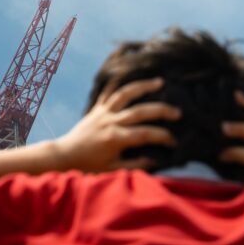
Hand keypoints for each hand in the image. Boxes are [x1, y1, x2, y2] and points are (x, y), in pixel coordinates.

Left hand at [52, 77, 179, 172]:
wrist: (65, 155)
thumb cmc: (89, 165)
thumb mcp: (113, 169)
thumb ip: (135, 164)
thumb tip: (156, 160)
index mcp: (115, 139)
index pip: (145, 135)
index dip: (162, 137)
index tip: (175, 141)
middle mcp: (110, 122)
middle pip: (140, 112)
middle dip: (161, 111)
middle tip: (178, 112)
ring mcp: (102, 112)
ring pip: (125, 95)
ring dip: (143, 87)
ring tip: (159, 82)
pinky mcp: (96, 108)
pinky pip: (108, 92)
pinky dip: (119, 82)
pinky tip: (130, 75)